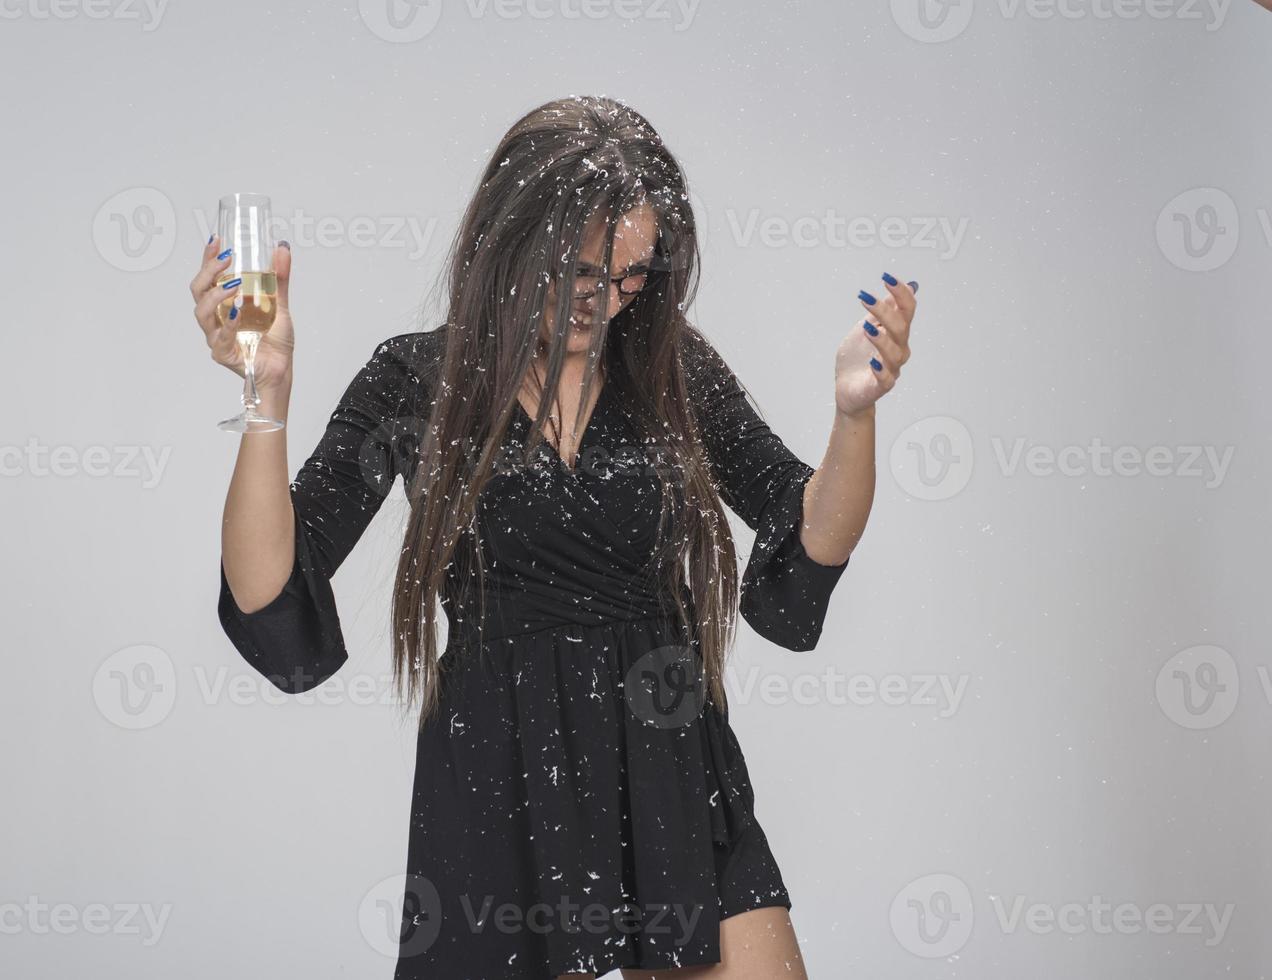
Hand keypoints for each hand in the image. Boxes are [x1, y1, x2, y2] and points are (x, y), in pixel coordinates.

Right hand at [191, 236, 295, 390]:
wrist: (281, 370)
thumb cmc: (275, 341)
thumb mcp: (279, 304)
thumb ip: (279, 279)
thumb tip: (282, 248)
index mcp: (223, 304)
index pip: (208, 277)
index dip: (207, 258)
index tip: (216, 239)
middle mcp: (215, 318)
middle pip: (198, 290)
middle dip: (208, 271)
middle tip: (227, 258)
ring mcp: (216, 336)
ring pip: (202, 312)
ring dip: (216, 295)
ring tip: (233, 284)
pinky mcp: (223, 353)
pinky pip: (218, 338)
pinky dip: (228, 324)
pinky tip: (236, 313)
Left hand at [834, 274, 917, 416]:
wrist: (848, 390)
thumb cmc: (858, 359)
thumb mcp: (867, 327)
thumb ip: (884, 310)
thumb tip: (908, 285)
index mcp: (896, 334)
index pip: (907, 310)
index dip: (901, 293)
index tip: (886, 278)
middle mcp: (898, 350)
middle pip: (900, 328)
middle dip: (885, 311)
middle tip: (866, 299)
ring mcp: (891, 368)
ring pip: (894, 353)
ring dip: (882, 339)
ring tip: (867, 329)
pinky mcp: (879, 386)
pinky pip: (885, 378)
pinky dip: (880, 369)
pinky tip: (872, 361)